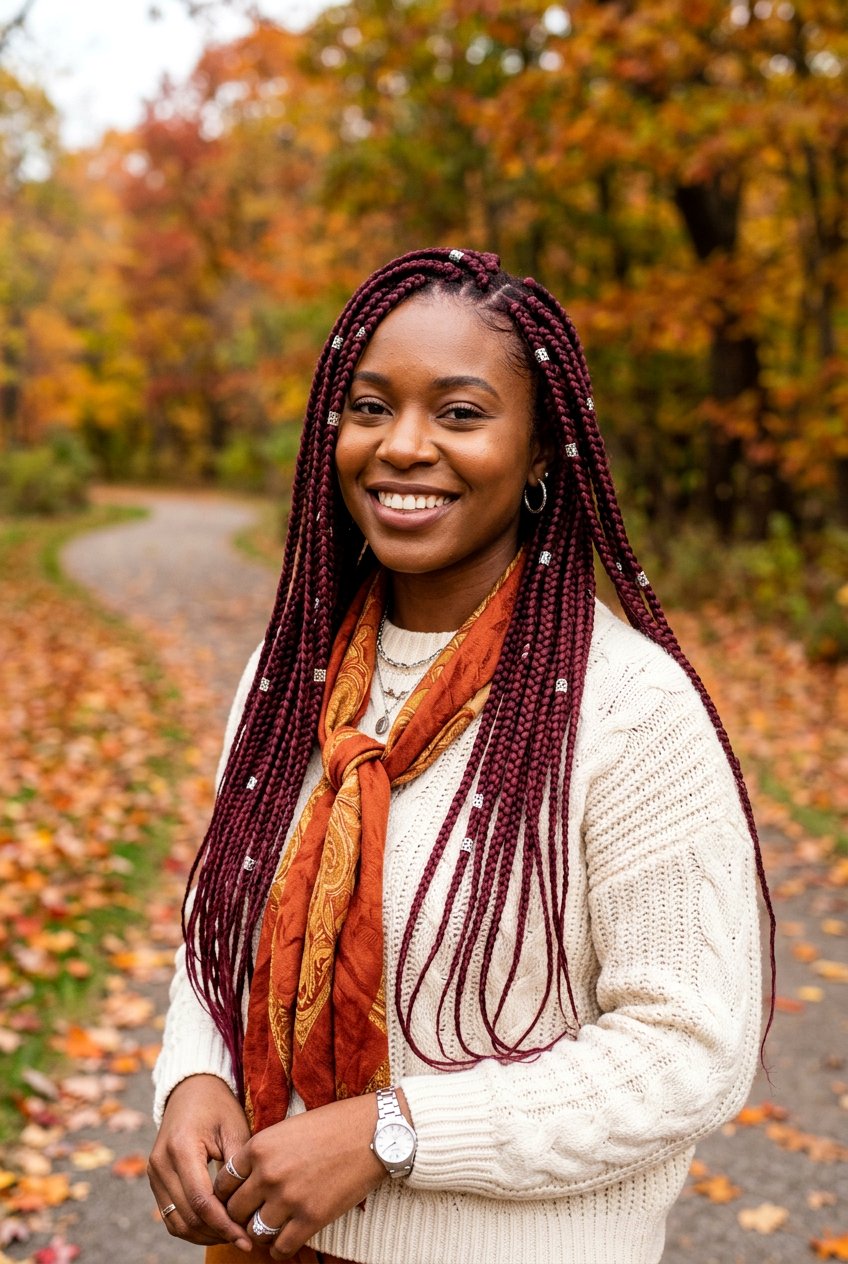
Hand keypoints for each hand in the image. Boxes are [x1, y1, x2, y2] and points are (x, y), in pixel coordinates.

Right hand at [147, 1073, 252, 1251]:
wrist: (191, 1089)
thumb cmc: (218, 1106)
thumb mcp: (234, 1128)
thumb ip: (237, 1168)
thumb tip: (244, 1209)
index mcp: (181, 1148)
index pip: (201, 1201)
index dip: (224, 1224)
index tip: (246, 1237)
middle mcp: (160, 1163)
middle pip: (187, 1216)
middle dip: (216, 1233)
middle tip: (245, 1239)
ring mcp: (153, 1173)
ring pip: (175, 1223)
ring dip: (203, 1234)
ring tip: (232, 1235)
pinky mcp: (155, 1179)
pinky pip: (170, 1215)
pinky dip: (191, 1226)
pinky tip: (216, 1225)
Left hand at [213, 1093, 392, 1259]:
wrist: (373, 1132)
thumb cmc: (333, 1126)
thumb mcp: (288, 1129)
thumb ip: (264, 1153)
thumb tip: (246, 1179)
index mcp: (259, 1146)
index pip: (223, 1182)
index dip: (227, 1194)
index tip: (237, 1198)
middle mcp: (268, 1173)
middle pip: (233, 1210)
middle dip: (241, 1216)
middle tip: (253, 1215)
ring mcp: (289, 1197)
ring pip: (255, 1232)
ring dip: (260, 1232)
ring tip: (272, 1226)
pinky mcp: (311, 1218)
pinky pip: (280, 1248)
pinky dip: (279, 1248)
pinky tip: (287, 1238)